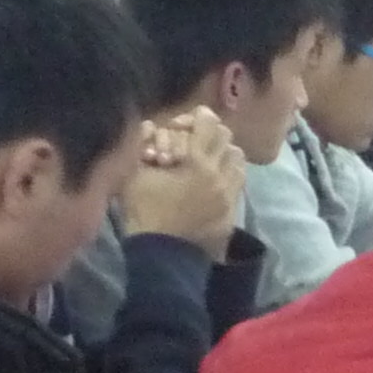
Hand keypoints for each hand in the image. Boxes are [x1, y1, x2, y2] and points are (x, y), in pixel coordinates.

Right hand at [121, 106, 243, 259]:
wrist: (162, 255)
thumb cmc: (144, 212)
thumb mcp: (135, 174)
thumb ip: (144, 145)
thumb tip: (153, 126)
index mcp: (197, 164)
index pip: (209, 124)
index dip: (199, 116)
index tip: (188, 120)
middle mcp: (219, 176)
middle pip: (227, 138)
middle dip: (210, 134)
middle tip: (194, 140)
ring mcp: (229, 195)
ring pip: (238, 160)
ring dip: (222, 154)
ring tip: (206, 160)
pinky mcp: (232, 212)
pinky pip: (238, 183)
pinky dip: (228, 175)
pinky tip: (211, 181)